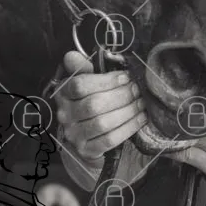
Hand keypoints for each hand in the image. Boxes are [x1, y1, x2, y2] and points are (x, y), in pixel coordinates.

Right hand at [54, 51, 146, 165]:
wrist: (87, 135)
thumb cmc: (91, 99)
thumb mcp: (87, 80)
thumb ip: (83, 67)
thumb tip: (72, 55)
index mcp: (63, 93)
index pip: (79, 85)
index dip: (106, 80)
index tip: (126, 76)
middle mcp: (65, 115)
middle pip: (94, 105)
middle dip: (121, 96)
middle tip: (138, 89)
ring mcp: (74, 135)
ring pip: (103, 123)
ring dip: (127, 111)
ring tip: (141, 103)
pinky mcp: (86, 150)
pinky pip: (110, 140)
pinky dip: (128, 127)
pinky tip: (141, 118)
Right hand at [169, 97, 205, 185]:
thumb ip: (188, 155)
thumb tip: (165, 148)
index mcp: (205, 131)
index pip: (180, 121)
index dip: (167, 119)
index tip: (158, 119)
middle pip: (189, 106)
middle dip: (176, 106)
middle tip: (165, 108)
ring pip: (200, 99)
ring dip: (189, 99)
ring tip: (179, 100)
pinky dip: (205, 96)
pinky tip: (199, 97)